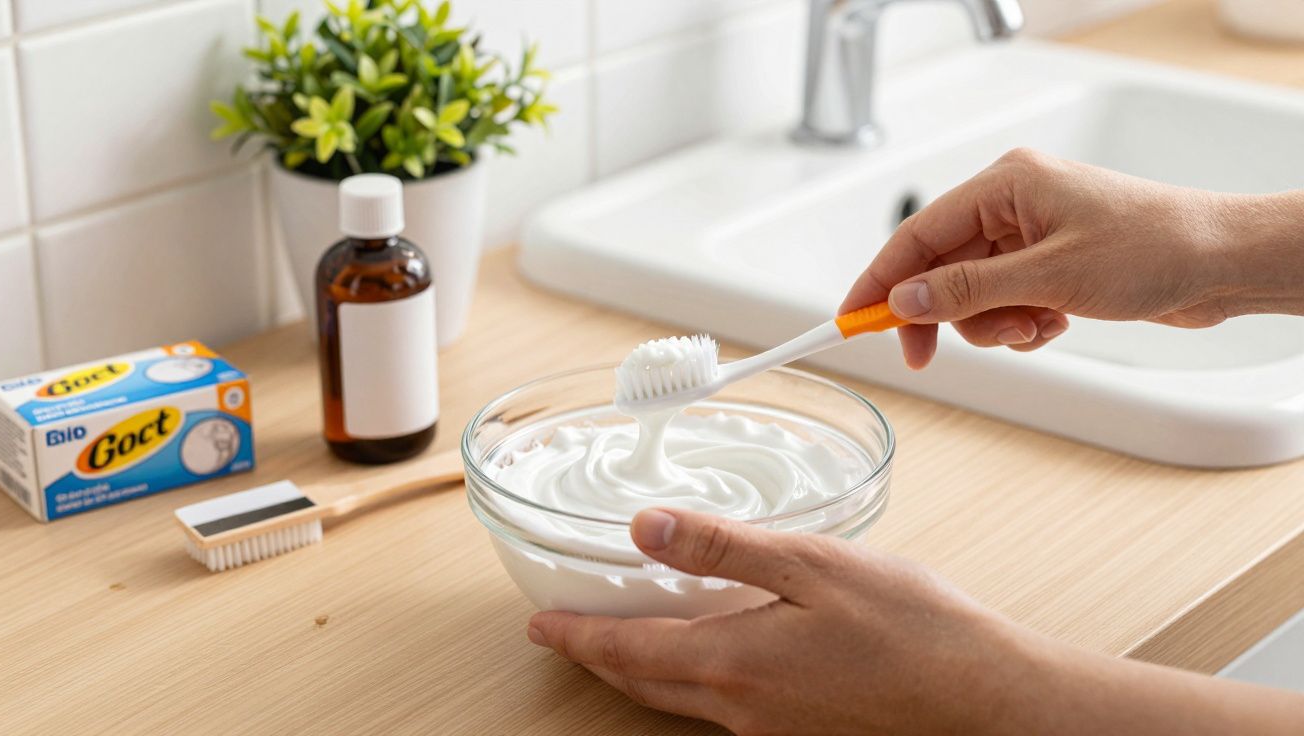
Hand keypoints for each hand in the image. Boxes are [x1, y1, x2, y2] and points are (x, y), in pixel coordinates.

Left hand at [526, 509, 1303, 734]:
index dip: (576, 636)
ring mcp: (771, 729)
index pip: (625, 652)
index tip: (541, 625)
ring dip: (642, 672)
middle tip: (570, 634)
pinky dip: (693, 682)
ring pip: (680, 701)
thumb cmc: (914, 629)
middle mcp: (741, 708)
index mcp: (732, 663)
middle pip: (643, 684)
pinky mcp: (802, 733)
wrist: (987, 701)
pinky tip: (713, 658)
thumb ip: (722, 549)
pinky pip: (724, 710)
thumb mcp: (812, 565)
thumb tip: (645, 528)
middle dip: (600, 658)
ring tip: (626, 643)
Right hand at [840, 148, 1303, 368]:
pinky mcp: (1048, 265)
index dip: (878, 279)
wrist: (1222, 263)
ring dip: (993, 325)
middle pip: (940, 269)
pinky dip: (1021, 325)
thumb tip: (905, 300)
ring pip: (971, 295)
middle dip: (944, 315)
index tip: (850, 317)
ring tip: (1036, 326)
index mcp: (1005, 185)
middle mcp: (1012, 206)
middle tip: (924, 356)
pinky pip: (1004, 305)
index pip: (917, 234)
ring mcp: (1030, 237)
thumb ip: (968, 290)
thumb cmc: (1154, 247)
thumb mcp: (1049, 275)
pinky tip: (1055, 323)